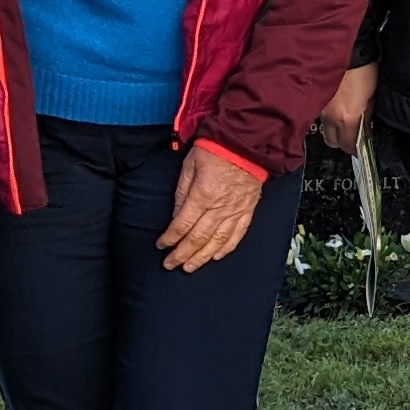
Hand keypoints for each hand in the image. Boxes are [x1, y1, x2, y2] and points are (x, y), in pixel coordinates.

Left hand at [159, 146, 268, 272]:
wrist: (247, 143)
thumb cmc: (216, 149)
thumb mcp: (190, 165)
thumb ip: (182, 192)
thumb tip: (176, 216)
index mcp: (203, 194)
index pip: (183, 224)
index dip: (170, 238)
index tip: (161, 245)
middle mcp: (220, 207)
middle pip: (198, 238)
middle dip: (182, 254)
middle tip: (170, 264)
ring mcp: (236, 211)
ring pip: (218, 241)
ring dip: (202, 257)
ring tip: (190, 267)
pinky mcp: (248, 210)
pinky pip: (238, 234)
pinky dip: (227, 248)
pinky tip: (217, 257)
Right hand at [315, 62, 377, 153]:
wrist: (345, 47)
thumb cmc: (362, 67)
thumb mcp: (372, 94)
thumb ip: (368, 114)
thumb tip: (366, 126)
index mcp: (346, 118)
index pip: (348, 146)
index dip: (355, 148)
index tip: (360, 146)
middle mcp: (329, 116)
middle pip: (332, 142)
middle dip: (341, 140)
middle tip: (350, 133)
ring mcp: (318, 107)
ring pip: (323, 127)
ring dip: (332, 126)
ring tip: (341, 117)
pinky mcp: (311, 97)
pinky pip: (317, 113)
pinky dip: (324, 113)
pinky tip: (332, 105)